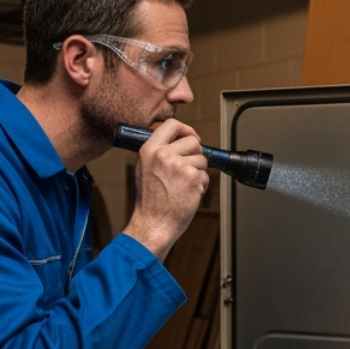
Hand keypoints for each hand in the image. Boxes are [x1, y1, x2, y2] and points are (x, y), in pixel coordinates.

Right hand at [123, 119, 208, 260]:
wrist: (153, 224)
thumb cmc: (149, 201)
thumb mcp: (144, 168)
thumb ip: (159, 151)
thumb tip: (177, 141)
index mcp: (150, 150)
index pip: (172, 124)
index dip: (186, 129)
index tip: (191, 137)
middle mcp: (164, 155)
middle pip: (193, 141)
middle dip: (195, 154)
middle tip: (186, 170)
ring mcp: (180, 166)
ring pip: (202, 160)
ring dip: (198, 172)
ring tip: (182, 186)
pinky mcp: (193, 178)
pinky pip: (205, 175)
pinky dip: (201, 185)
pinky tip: (187, 194)